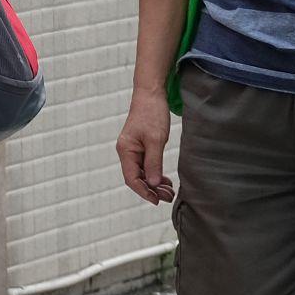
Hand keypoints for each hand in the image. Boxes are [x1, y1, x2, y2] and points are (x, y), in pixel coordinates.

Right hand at [117, 89, 175, 204]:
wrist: (150, 93)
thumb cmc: (152, 113)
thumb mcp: (156, 140)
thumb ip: (153, 162)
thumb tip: (152, 184)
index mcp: (126, 150)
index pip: (132, 178)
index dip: (144, 192)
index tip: (157, 200)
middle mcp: (126, 151)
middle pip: (136, 178)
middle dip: (151, 190)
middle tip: (168, 196)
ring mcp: (132, 149)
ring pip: (142, 173)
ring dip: (154, 183)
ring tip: (169, 191)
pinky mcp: (140, 146)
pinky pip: (145, 165)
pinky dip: (155, 174)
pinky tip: (165, 179)